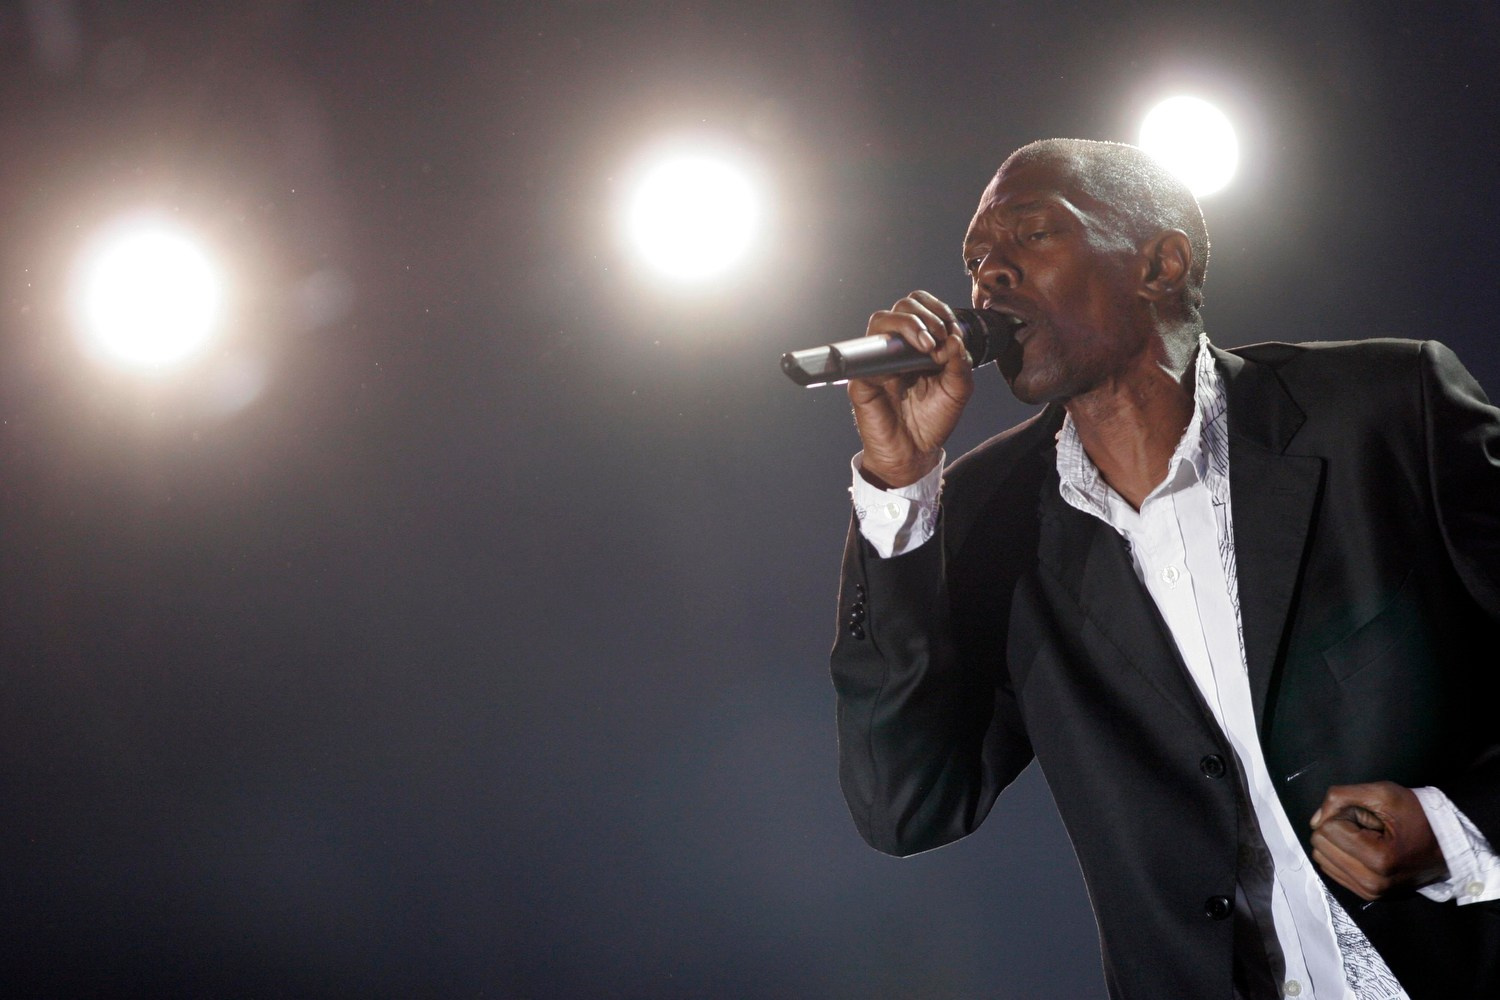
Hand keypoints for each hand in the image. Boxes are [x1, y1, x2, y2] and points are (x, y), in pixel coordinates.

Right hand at [848, 290, 973, 487]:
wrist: (916, 454)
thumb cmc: (932, 422)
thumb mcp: (958, 390)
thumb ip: (960, 362)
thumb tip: (954, 337)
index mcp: (918, 345)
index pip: (920, 306)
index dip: (938, 310)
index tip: (954, 332)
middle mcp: (896, 348)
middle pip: (901, 305)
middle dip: (925, 315)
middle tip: (940, 338)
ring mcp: (877, 362)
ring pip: (880, 321)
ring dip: (909, 324)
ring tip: (928, 345)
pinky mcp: (862, 380)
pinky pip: (866, 357)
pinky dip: (889, 354)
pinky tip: (909, 365)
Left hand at [1309, 781, 1447, 900]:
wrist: (1446, 848)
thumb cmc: (1418, 817)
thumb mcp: (1383, 794)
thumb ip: (1341, 797)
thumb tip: (1315, 820)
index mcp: (1378, 860)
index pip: (1326, 829)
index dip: (1344, 815)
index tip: (1370, 817)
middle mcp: (1371, 883)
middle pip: (1320, 844)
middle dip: (1339, 829)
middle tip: (1369, 828)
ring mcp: (1369, 893)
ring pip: (1322, 858)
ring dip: (1340, 843)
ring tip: (1369, 839)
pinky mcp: (1366, 896)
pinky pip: (1332, 870)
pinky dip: (1343, 855)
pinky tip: (1366, 851)